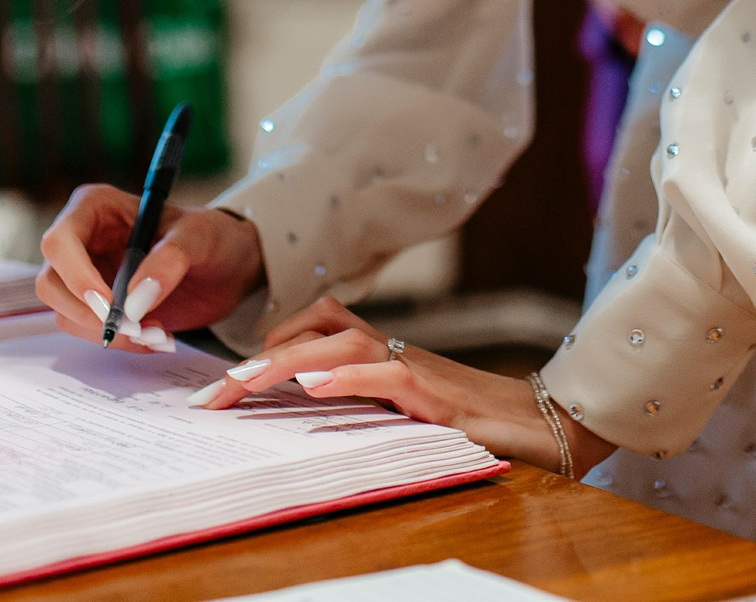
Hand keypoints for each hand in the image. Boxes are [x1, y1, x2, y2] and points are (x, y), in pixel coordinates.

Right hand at [36, 186, 264, 352]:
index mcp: (96, 208)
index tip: (109, 304)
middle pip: (52, 284)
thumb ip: (170, 259)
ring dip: (107, 333)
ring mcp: (87, 276)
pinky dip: (119, 341)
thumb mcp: (199, 237)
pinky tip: (154, 337)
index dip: (75, 275)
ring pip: (66, 314)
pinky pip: (89, 331)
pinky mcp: (100, 306)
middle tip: (135, 328)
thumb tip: (136, 298)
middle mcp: (82, 241)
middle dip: (89, 314)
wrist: (229, 266)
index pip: (60, 241)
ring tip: (156, 333)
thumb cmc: (212, 236)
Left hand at [187, 295, 619, 475]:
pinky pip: (383, 372)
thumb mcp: (404, 415)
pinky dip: (345, 374)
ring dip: (286, 359)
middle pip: (317, 326)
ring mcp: (415, 366)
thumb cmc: (474, 426)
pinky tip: (312, 385)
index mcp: (383, 355)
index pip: (316, 326)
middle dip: (257, 355)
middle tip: (212, 393)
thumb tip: (301, 407)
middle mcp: (394, 351)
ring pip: (340, 340)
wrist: (543, 428)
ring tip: (243, 382)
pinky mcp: (435, 390)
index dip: (267, 343)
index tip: (222, 380)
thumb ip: (362, 404)